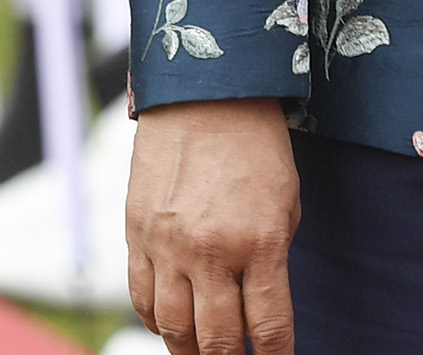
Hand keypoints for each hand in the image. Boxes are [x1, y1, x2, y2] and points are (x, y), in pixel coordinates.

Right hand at [127, 97, 297, 354]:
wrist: (203, 93)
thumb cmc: (256, 146)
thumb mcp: (286, 203)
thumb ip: (272, 260)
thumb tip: (260, 312)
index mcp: (260, 243)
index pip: (270, 328)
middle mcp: (211, 251)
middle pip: (216, 342)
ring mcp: (167, 246)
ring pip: (172, 329)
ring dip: (189, 351)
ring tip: (203, 354)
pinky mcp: (136, 234)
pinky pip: (141, 298)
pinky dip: (155, 321)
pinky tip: (170, 325)